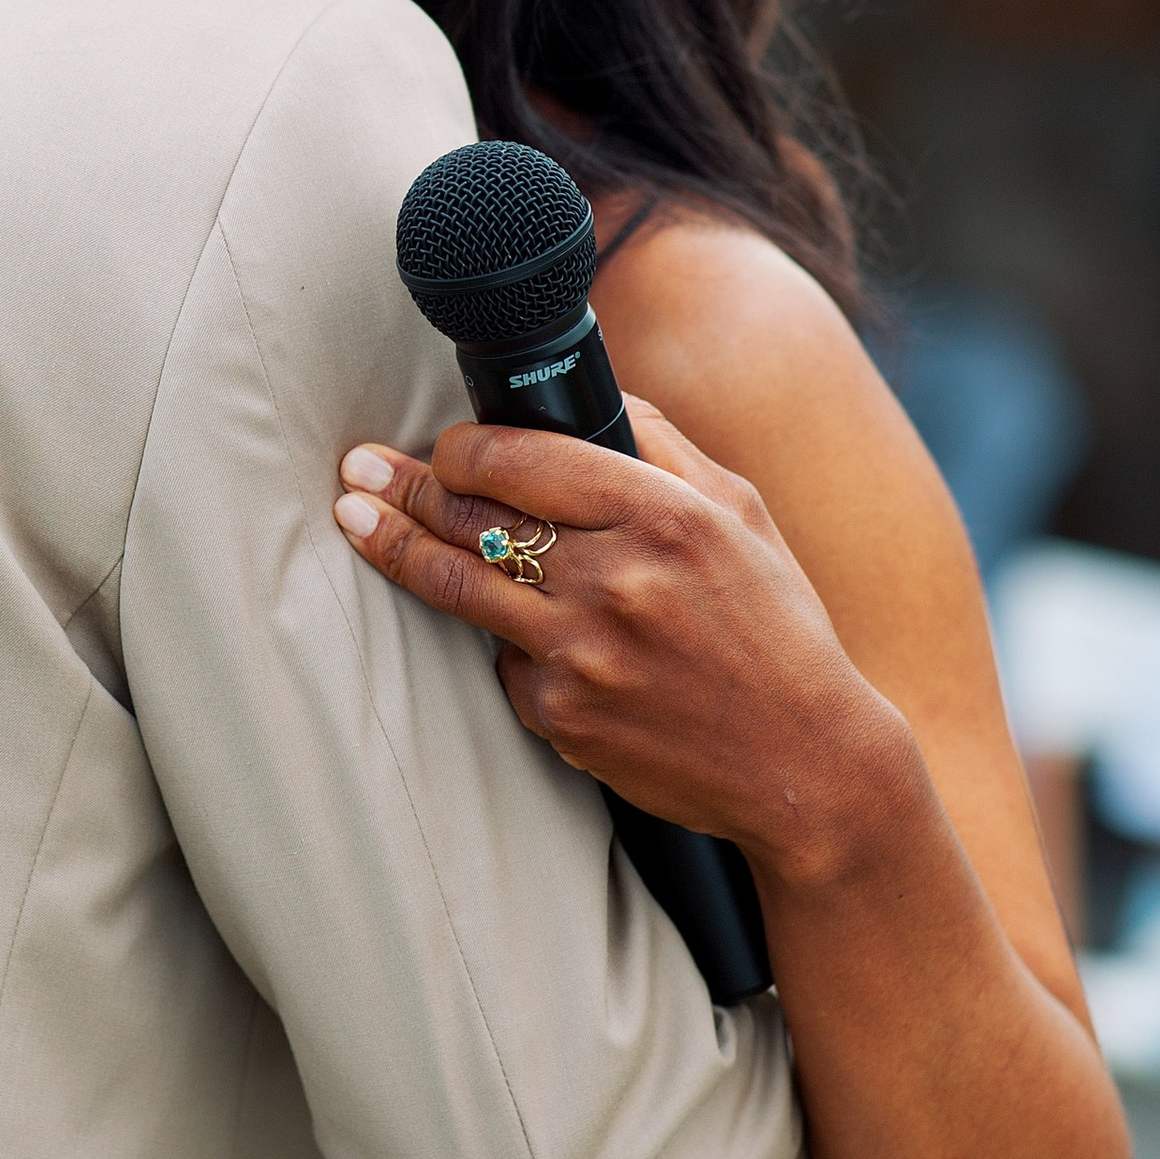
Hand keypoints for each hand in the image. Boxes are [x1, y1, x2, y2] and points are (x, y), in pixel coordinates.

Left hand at [331, 399, 917, 884]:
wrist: (805, 764)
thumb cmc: (776, 626)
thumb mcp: (738, 512)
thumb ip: (659, 445)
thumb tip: (586, 395)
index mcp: (660, 515)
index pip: (520, 460)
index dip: (460, 448)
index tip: (439, 446)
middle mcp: (614, 581)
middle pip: (473, 518)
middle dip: (404, 487)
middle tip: (358, 470)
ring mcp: (581, 655)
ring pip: (460, 588)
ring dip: (395, 547)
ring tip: (354, 517)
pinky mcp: (562, 718)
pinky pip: (506, 662)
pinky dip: (508, 641)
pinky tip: (524, 632)